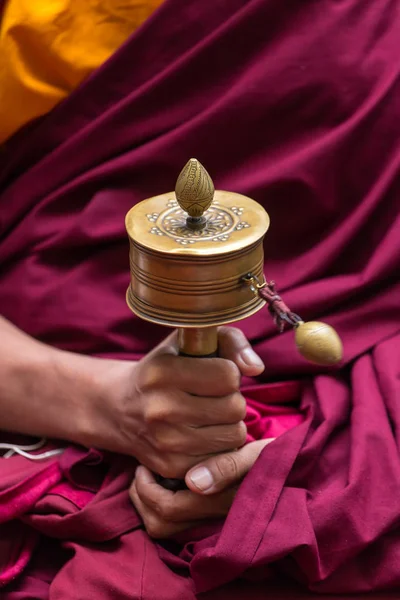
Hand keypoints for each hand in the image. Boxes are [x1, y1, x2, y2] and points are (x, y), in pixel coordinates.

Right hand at [102, 327, 263, 477]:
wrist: (120, 408)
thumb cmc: (166, 367)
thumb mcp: (189, 341)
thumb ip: (230, 341)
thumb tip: (255, 368)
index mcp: (163, 372)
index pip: (228, 375)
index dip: (229, 373)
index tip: (215, 373)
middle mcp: (160, 408)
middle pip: (235, 407)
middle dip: (231, 399)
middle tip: (214, 396)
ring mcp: (165, 441)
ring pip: (234, 435)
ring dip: (229, 424)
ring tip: (210, 414)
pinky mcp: (171, 467)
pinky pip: (222, 458)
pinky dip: (219, 446)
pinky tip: (203, 434)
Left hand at [129, 438, 273, 537]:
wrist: (293, 471)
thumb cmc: (274, 457)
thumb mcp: (256, 454)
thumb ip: (228, 466)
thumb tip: (194, 482)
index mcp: (222, 505)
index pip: (167, 509)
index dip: (147, 489)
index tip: (146, 464)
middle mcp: (213, 521)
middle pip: (159, 524)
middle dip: (142, 497)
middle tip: (142, 470)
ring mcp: (211, 525)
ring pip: (162, 529)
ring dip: (148, 503)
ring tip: (150, 476)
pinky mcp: (209, 521)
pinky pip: (172, 524)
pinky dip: (158, 505)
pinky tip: (164, 482)